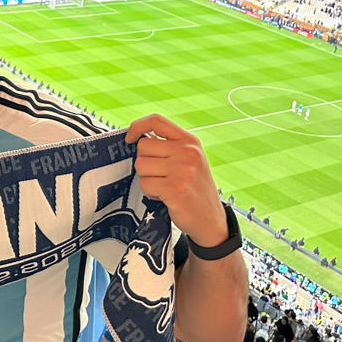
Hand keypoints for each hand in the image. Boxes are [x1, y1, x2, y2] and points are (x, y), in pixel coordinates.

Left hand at [124, 114, 227, 248]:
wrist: (211, 220)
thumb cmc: (195, 189)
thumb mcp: (190, 160)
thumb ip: (170, 146)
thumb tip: (137, 138)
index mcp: (190, 141)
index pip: (157, 121)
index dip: (138, 126)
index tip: (130, 137)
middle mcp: (187, 152)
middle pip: (143, 146)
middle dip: (145, 162)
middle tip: (160, 176)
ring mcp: (182, 170)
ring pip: (141, 165)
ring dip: (147, 179)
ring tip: (164, 187)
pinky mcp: (174, 188)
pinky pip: (145, 184)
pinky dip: (150, 193)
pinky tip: (164, 197)